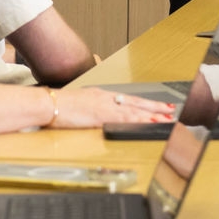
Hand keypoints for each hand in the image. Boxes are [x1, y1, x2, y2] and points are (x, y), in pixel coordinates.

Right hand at [48, 88, 173, 129]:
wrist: (48, 104)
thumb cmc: (58, 106)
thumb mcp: (78, 105)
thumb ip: (91, 109)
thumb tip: (97, 115)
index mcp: (101, 96)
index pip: (127, 99)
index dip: (143, 103)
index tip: (156, 105)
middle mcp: (106, 98)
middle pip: (136, 103)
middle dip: (154, 107)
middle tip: (170, 109)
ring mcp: (104, 106)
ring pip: (134, 110)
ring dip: (151, 114)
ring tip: (165, 118)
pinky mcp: (101, 115)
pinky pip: (124, 119)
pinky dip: (138, 121)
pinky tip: (147, 123)